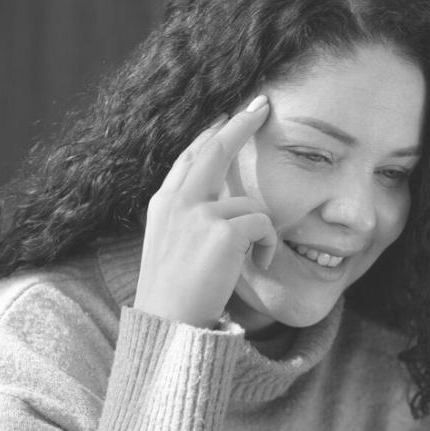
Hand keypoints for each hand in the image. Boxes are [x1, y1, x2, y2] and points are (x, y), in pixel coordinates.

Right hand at [134, 96, 276, 327]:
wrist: (167, 325)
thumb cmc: (172, 298)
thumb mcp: (169, 249)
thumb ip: (187, 222)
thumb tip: (220, 211)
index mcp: (162, 205)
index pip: (188, 158)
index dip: (209, 134)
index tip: (226, 117)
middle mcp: (177, 201)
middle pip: (214, 147)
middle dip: (241, 122)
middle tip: (262, 105)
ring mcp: (199, 213)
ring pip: (250, 204)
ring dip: (261, 233)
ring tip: (254, 261)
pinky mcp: (222, 231)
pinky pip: (263, 225)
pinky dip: (268, 247)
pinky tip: (259, 266)